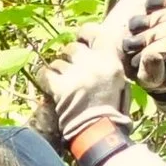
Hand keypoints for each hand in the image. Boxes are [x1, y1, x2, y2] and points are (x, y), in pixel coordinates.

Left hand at [31, 32, 132, 165]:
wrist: (100, 132)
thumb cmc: (113, 112)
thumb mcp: (120, 84)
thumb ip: (109, 66)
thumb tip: (96, 55)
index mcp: (110, 60)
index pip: (94, 33)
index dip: (84, 33)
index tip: (80, 37)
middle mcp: (93, 63)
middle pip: (73, 48)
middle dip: (69, 56)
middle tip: (70, 68)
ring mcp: (75, 74)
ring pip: (59, 62)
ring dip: (59, 70)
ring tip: (63, 82)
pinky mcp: (60, 87)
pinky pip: (46, 73)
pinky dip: (44, 76)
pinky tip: (47, 81)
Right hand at [122, 0, 165, 101]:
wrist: (156, 60)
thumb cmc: (153, 72)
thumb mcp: (149, 80)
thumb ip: (150, 73)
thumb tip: (151, 54)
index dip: (151, 49)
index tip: (136, 60)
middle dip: (148, 35)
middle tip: (133, 44)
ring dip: (150, 19)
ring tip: (136, 29)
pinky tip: (148, 7)